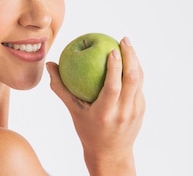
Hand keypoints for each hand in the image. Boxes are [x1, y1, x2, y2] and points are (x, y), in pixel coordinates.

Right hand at [47, 37, 144, 175]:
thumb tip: (50, 64)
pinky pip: (139, 85)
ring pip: (139, 80)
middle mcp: (123, 112)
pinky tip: (128, 59)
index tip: (112, 49)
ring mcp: (135, 110)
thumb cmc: (88, 130)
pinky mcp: (141, 108)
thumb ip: (62, 89)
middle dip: (131, 56)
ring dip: (135, 60)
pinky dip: (134, 70)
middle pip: (132, 79)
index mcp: (105, 113)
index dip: (115, 67)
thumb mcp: (74, 112)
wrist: (111, 153)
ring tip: (127, 44)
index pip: (114, 87)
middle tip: (123, 39)